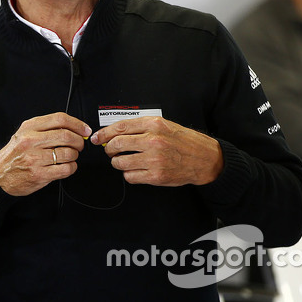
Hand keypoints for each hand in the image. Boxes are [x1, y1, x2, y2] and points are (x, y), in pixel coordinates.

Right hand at [0, 112, 91, 195]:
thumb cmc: (14, 154)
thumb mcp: (23, 134)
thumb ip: (44, 128)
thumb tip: (72, 128)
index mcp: (29, 128)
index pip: (59, 119)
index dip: (77, 123)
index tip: (84, 129)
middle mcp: (31, 141)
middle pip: (66, 136)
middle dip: (79, 141)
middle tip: (79, 144)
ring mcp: (35, 158)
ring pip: (68, 153)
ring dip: (75, 155)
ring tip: (70, 156)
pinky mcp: (39, 174)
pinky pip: (66, 169)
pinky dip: (72, 167)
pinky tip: (67, 166)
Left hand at [90, 116, 222, 185]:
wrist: (204, 158)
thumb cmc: (183, 141)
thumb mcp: (163, 125)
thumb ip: (139, 127)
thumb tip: (114, 132)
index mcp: (154, 125)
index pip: (120, 127)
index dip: (104, 133)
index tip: (96, 138)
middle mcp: (153, 141)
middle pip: (116, 145)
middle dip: (109, 149)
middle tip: (111, 151)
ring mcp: (155, 160)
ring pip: (120, 163)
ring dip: (118, 163)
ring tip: (124, 161)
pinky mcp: (156, 176)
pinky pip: (130, 177)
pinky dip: (129, 174)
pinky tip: (136, 170)